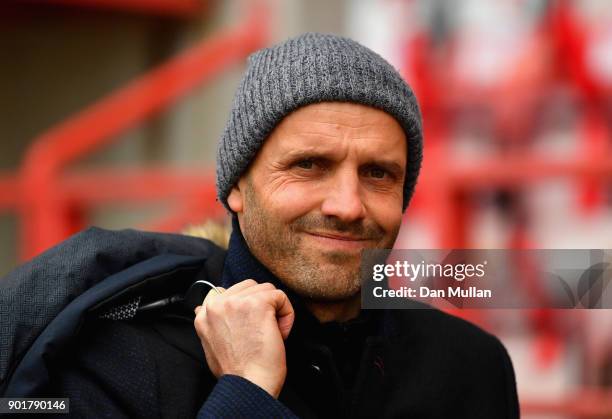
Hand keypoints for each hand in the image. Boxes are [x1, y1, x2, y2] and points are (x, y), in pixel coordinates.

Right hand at [194, 279, 294, 397]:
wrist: (247, 385)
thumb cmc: (236, 372)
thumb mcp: (210, 344)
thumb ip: (210, 322)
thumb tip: (202, 309)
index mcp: (204, 314)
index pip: (225, 292)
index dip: (242, 307)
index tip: (248, 325)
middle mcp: (217, 305)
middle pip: (248, 288)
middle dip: (259, 306)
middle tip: (260, 331)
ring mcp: (236, 302)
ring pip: (265, 289)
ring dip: (273, 310)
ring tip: (269, 333)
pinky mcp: (258, 304)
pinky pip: (280, 296)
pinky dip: (286, 314)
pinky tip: (279, 333)